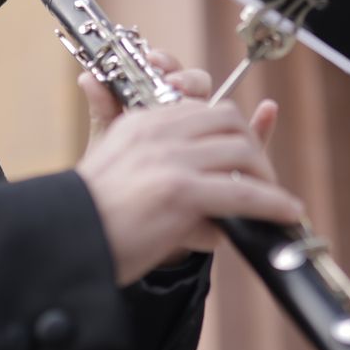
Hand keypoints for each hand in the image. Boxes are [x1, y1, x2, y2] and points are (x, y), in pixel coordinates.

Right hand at [75, 55, 299, 284]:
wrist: (64, 244)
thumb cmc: (89, 224)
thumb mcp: (123, 186)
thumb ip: (166, 188)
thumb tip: (208, 209)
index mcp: (140, 123)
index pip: (202, 106)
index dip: (232, 127)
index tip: (245, 151)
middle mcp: (156, 133)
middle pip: (228, 122)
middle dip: (252, 149)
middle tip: (259, 179)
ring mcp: (170, 160)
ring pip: (241, 152)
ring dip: (263, 177)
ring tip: (272, 202)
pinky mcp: (180, 191)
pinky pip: (244, 193)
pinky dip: (272, 203)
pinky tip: (286, 213)